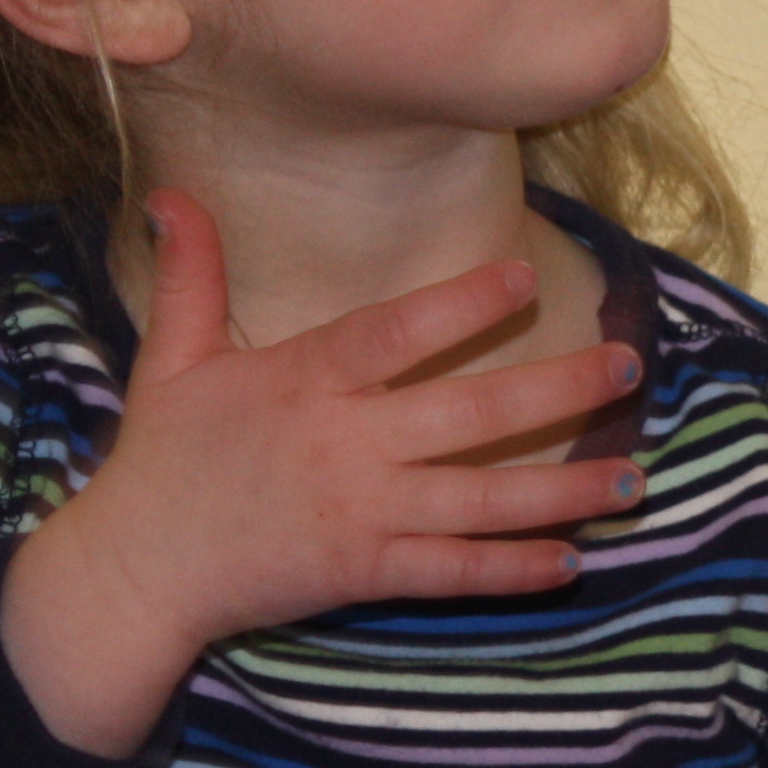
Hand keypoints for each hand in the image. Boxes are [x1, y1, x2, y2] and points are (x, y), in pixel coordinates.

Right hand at [5, 190, 643, 753]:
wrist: (133, 570)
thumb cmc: (162, 460)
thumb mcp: (171, 358)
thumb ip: (192, 277)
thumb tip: (172, 193)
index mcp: (304, 382)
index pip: (394, 335)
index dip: (460, 307)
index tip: (526, 279)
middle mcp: (343, 445)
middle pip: (469, 414)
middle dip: (558, 390)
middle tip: (630, 366)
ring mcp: (360, 513)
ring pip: (482, 500)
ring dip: (564, 490)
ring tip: (634, 478)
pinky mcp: (363, 573)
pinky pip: (451, 572)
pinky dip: (511, 570)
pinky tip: (571, 559)